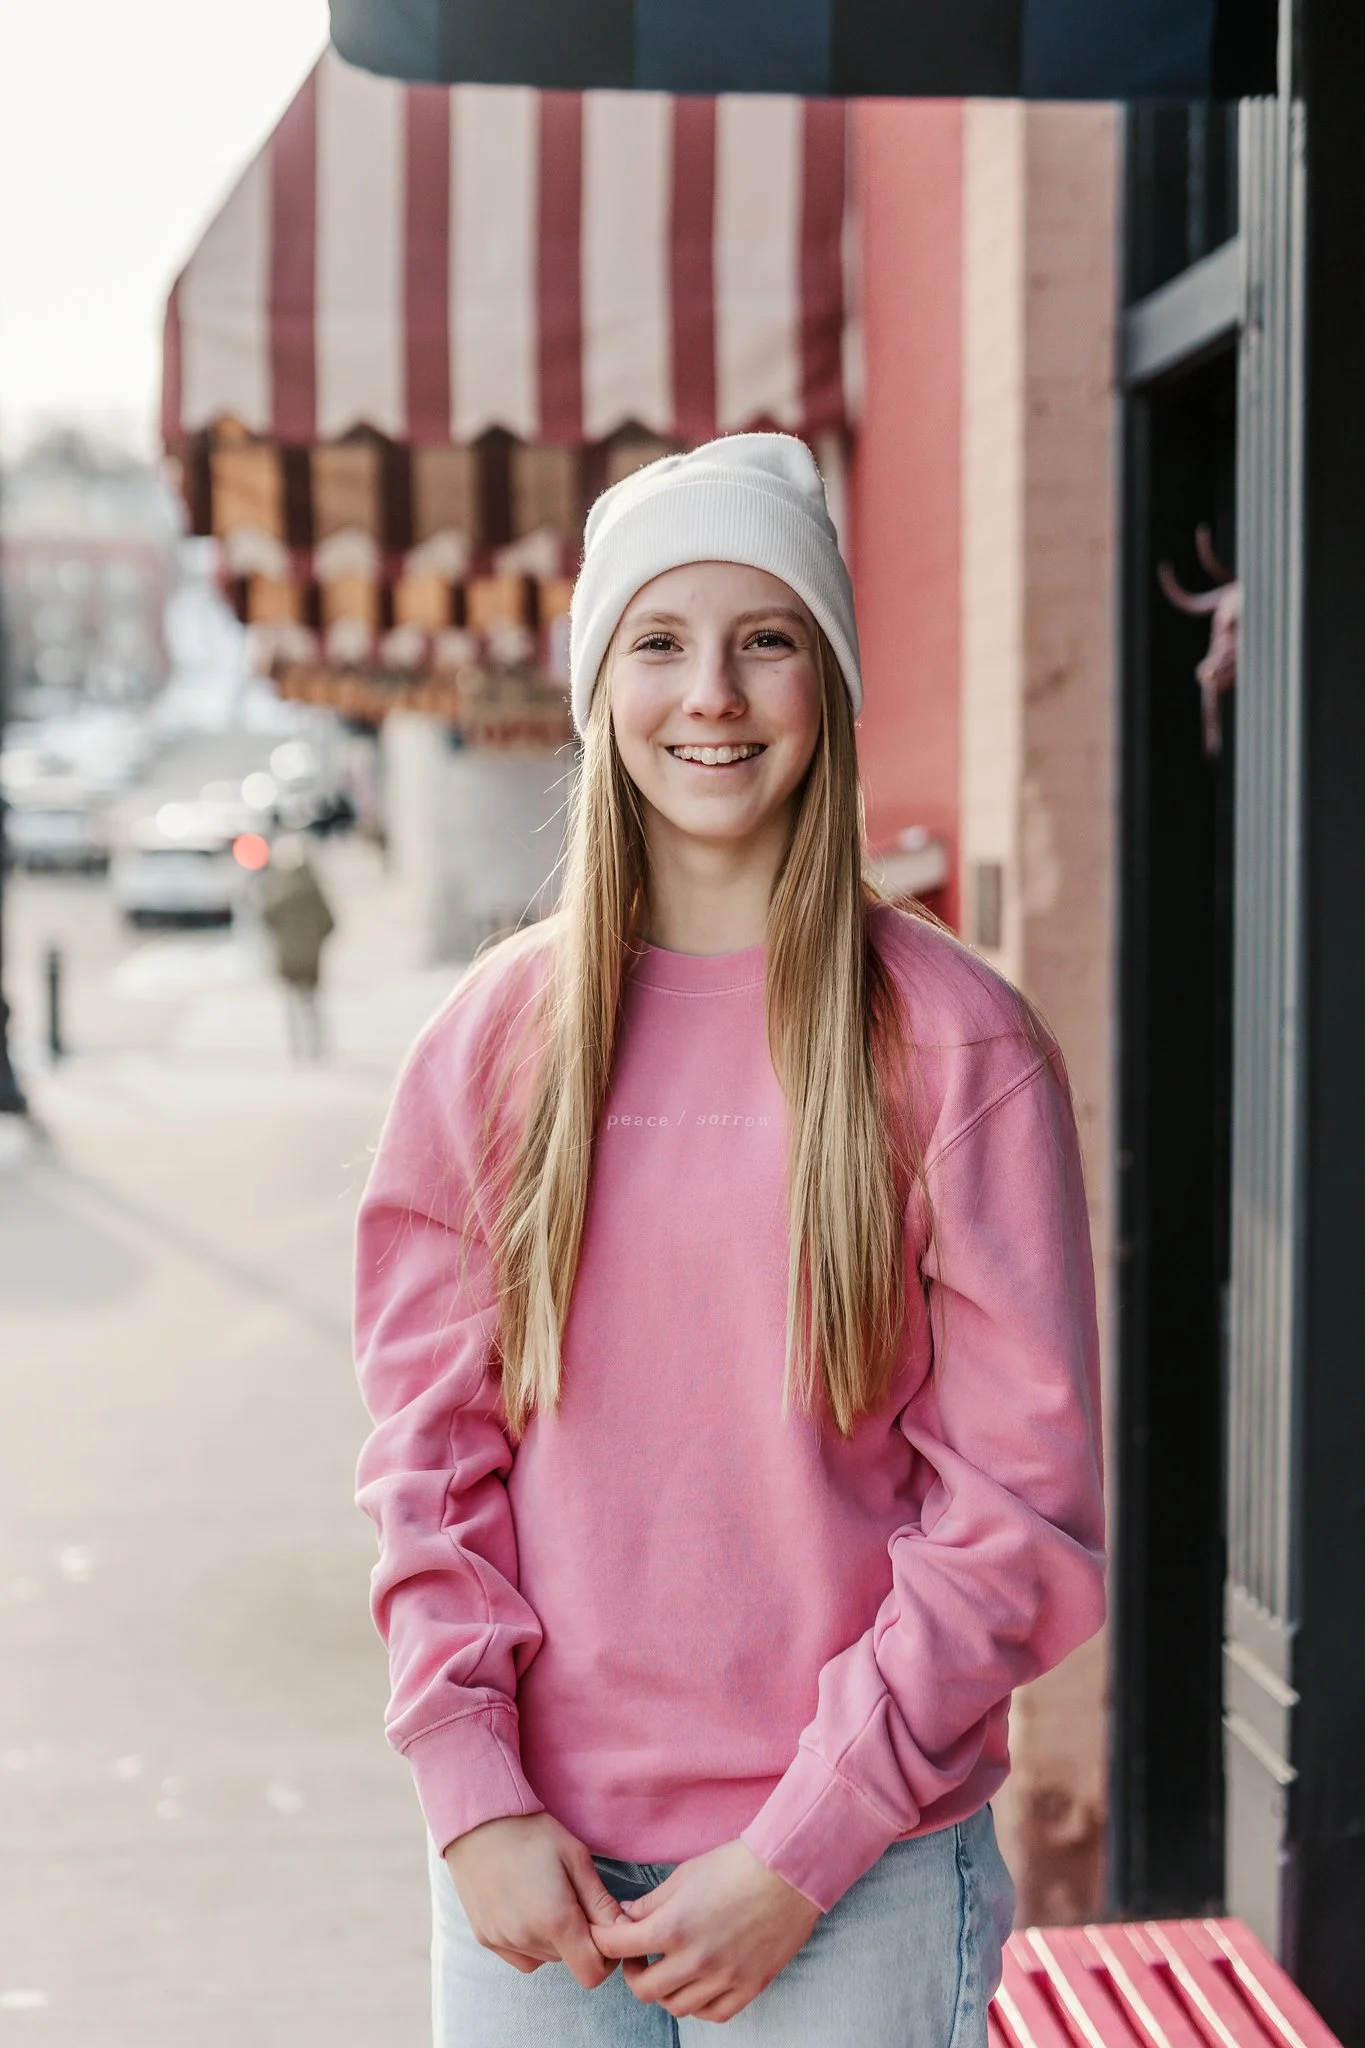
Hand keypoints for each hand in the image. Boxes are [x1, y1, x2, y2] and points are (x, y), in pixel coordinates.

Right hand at [443, 1812, 625, 1987]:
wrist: (477, 1821)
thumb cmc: (531, 1832)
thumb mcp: (575, 1856)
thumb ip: (600, 1901)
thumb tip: (624, 1932)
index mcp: (555, 1920)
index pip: (592, 1973)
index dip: (605, 1955)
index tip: (602, 1924)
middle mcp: (526, 1940)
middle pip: (569, 1961)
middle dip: (579, 1938)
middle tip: (572, 1896)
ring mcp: (502, 1942)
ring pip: (545, 1958)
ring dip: (554, 1939)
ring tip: (545, 1895)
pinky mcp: (485, 1939)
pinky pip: (520, 1955)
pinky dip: (530, 1941)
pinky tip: (525, 1906)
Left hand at [592, 1840, 820, 2022]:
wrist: (789, 1873)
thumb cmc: (735, 1865)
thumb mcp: (684, 1874)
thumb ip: (651, 1902)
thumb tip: (626, 1918)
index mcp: (674, 1926)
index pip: (619, 1947)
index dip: (605, 1940)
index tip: (608, 1936)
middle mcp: (696, 1960)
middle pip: (644, 1989)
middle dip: (633, 1972)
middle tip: (639, 1957)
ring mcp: (724, 1978)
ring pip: (677, 2007)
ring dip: (665, 1990)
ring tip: (669, 1969)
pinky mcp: (749, 1987)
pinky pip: (713, 2014)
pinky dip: (699, 2004)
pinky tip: (698, 1983)